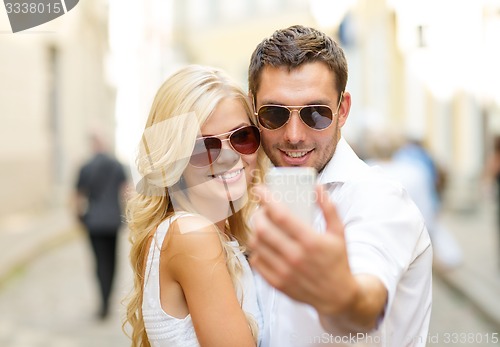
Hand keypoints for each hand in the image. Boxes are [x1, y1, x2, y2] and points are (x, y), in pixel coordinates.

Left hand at [248, 184, 357, 314]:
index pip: (280, 215)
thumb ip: (329, 208)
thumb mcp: (339, 232)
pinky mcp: (277, 283)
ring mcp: (284, 272)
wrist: (338, 296)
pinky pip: (256, 261)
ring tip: (262, 225)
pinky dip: (256, 249)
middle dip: (258, 214)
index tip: (260, 189)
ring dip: (255, 230)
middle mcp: (295, 257)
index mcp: (311, 241)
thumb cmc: (338, 260)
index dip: (266, 199)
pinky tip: (263, 244)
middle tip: (262, 209)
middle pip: (263, 229)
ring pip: (256, 244)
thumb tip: (317, 187)